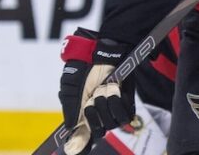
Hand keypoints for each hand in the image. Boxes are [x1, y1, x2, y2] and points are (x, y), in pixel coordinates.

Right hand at [58, 28, 133, 154]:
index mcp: (83, 115)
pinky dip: (117, 101)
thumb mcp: (70, 89)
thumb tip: (71, 129)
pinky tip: (113, 88)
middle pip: (99, 132)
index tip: (75, 150)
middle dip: (94, 114)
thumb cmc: (84, 69)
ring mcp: (113, 110)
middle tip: (92, 97)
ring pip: (112, 123)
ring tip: (104, 89)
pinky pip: (126, 115)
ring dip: (106, 104)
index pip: (83, 138)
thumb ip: (70, 110)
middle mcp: (99, 115)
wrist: (102, 54)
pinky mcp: (128, 103)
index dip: (81, 144)